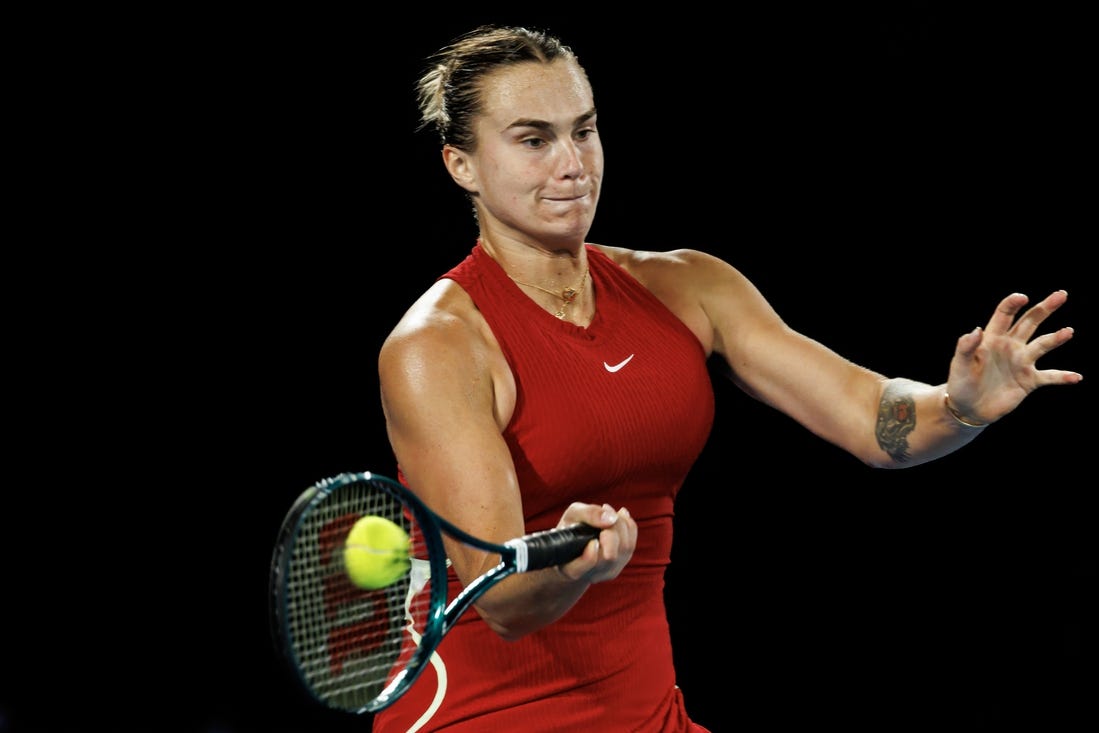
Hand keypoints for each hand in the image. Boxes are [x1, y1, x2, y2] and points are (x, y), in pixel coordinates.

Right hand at [555, 502, 635, 583]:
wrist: (573, 546)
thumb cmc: (570, 529)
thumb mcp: (572, 515)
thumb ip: (588, 514)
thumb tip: (611, 518)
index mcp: (571, 568)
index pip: (587, 565)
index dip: (591, 554)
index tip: (592, 539)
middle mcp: (590, 575)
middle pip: (610, 556)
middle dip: (611, 527)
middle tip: (604, 508)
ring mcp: (607, 573)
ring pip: (625, 549)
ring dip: (621, 524)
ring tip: (609, 510)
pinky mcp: (619, 566)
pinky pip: (631, 545)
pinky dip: (628, 526)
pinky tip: (619, 516)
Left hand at [946, 290, 1081, 423]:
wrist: (968, 409)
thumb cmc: (960, 384)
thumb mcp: (960, 365)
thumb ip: (966, 348)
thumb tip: (977, 330)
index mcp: (991, 339)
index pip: (1004, 315)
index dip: (1012, 304)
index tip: (1022, 297)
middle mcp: (1010, 346)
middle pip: (1029, 322)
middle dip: (1044, 309)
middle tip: (1061, 294)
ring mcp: (1021, 362)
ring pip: (1042, 345)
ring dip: (1056, 338)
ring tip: (1068, 331)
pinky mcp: (1029, 381)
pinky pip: (1050, 377)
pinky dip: (1063, 377)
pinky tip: (1076, 377)